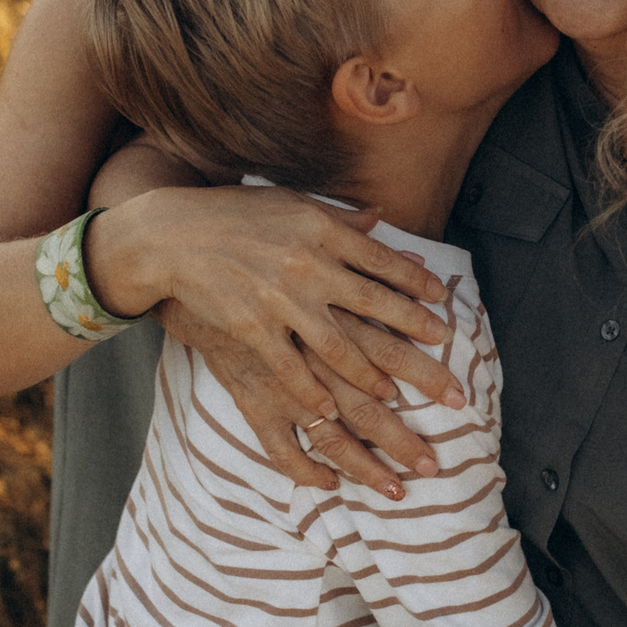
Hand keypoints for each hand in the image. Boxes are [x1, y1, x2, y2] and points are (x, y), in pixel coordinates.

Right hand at [86, 185, 461, 494]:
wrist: (171, 235)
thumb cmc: (236, 217)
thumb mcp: (293, 205)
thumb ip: (339, 219)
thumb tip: (383, 219)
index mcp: (323, 235)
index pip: (384, 269)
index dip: (418, 296)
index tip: (447, 322)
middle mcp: (309, 270)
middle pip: (378, 319)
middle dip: (420, 360)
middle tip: (454, 393)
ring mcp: (280, 304)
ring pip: (340, 357)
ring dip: (373, 391)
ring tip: (398, 415)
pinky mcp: (250, 333)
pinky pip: (289, 376)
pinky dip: (311, 401)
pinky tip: (332, 421)